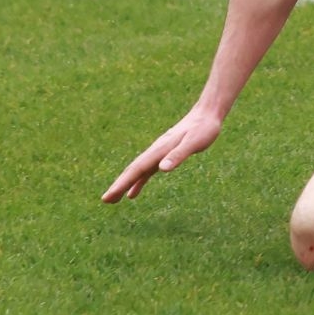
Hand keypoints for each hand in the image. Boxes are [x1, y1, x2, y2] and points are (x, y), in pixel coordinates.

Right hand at [101, 107, 222, 202]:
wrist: (207, 113)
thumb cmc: (203, 128)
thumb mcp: (194, 142)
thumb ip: (179, 154)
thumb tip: (162, 169)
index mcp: (160, 149)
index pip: (137, 169)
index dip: (122, 183)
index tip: (108, 196)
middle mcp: (155, 151)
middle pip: (133, 170)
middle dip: (118, 185)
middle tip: (105, 200)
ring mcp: (159, 152)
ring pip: (138, 171)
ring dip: (125, 184)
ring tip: (113, 200)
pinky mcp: (165, 154)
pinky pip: (147, 170)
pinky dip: (138, 181)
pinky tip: (133, 193)